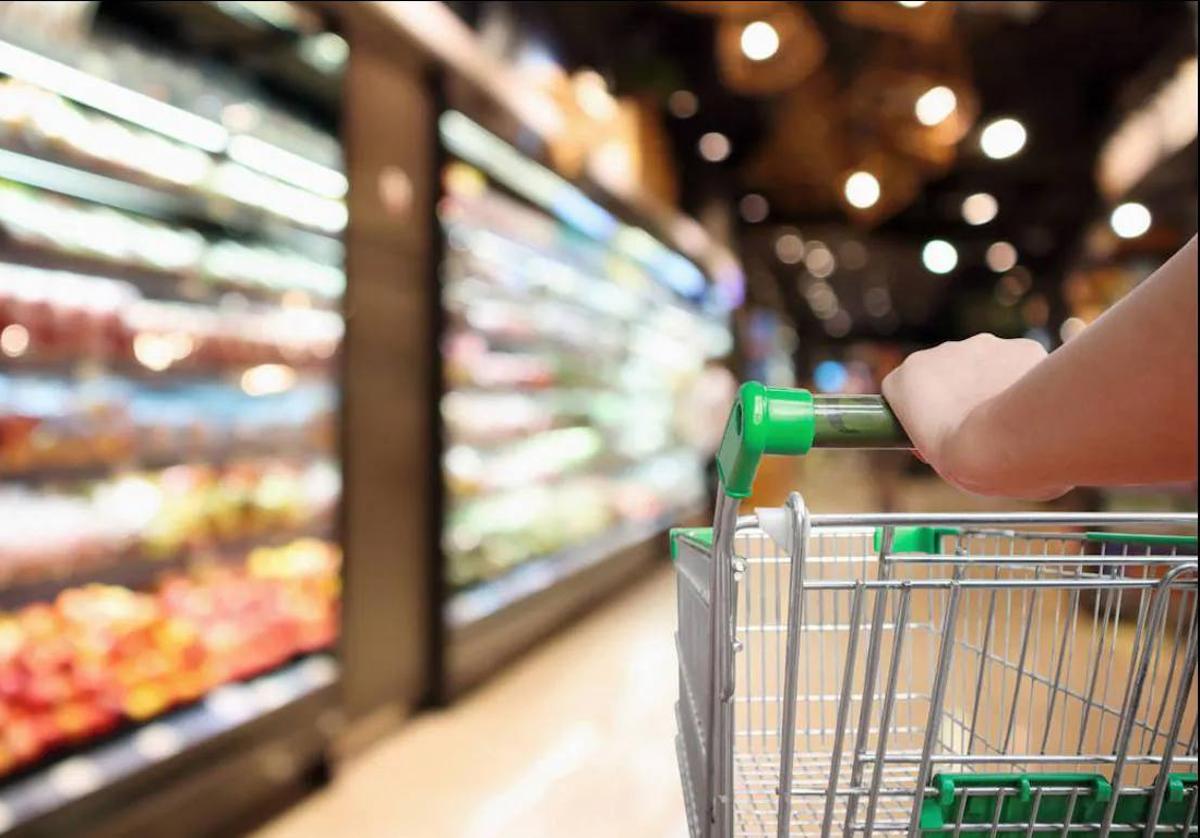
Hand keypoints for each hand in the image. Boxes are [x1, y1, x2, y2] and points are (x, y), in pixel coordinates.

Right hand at [882, 333, 1070, 498]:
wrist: (1008, 445)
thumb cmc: (966, 461)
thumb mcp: (933, 454)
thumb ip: (935, 432)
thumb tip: (952, 434)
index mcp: (907, 378)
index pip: (907, 387)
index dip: (923, 411)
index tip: (938, 433)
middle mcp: (941, 351)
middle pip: (947, 370)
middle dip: (959, 392)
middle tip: (974, 427)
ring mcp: (983, 345)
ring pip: (985, 362)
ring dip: (991, 383)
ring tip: (1008, 419)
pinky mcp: (1020, 346)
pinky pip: (1020, 361)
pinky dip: (1024, 380)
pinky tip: (1032, 406)